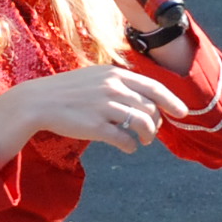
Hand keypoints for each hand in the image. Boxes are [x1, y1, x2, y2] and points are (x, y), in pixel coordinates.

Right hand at [0, 63, 190, 160]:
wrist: (38, 102)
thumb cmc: (68, 92)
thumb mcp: (95, 77)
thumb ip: (118, 84)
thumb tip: (143, 99)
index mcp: (114, 74)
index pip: (153, 87)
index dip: (171, 101)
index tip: (182, 113)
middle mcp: (112, 88)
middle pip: (150, 108)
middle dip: (156, 123)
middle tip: (151, 133)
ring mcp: (104, 107)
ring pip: (141, 123)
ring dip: (147, 135)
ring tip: (142, 141)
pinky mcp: (95, 126)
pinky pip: (124, 138)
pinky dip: (131, 145)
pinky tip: (128, 147)